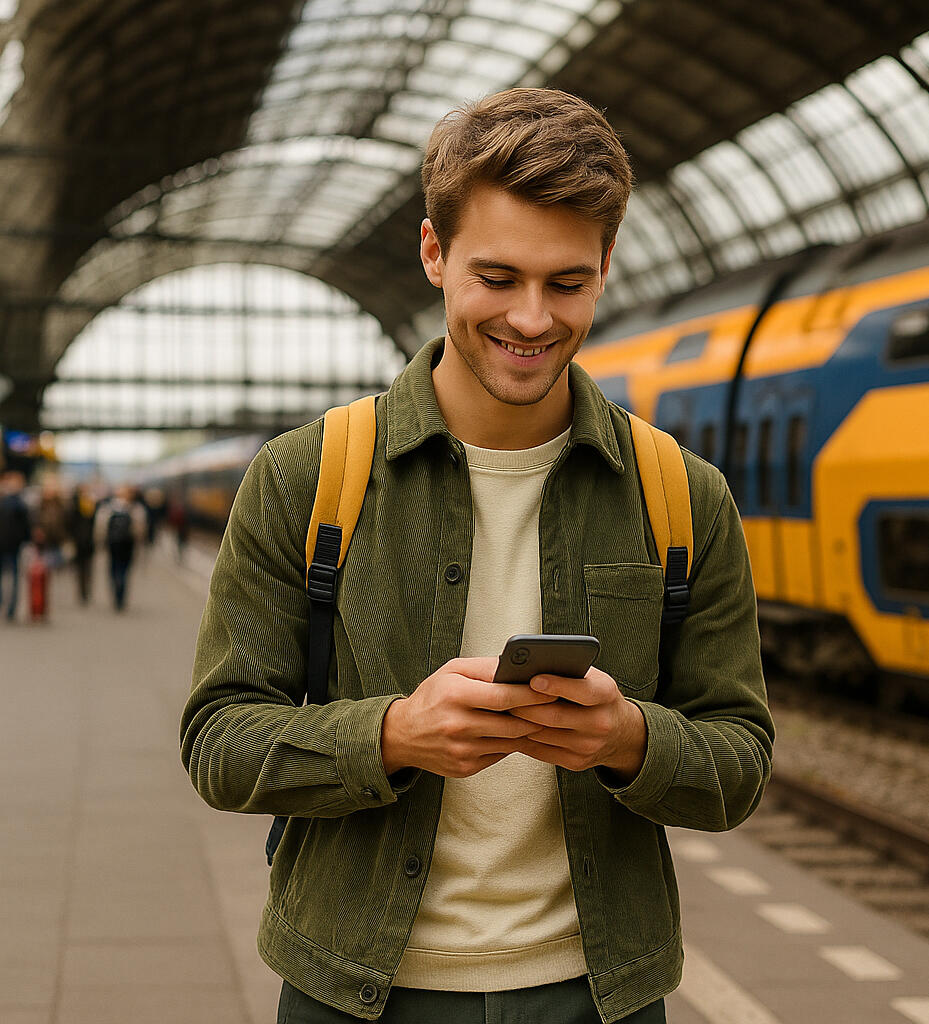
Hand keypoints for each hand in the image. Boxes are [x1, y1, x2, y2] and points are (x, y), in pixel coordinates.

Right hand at [381, 657, 557, 777]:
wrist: (402, 735)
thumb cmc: (432, 697)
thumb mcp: (452, 671)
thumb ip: (484, 668)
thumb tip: (517, 667)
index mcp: (455, 696)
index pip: (503, 696)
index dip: (532, 694)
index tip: (552, 690)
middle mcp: (458, 725)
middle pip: (512, 722)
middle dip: (538, 714)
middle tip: (557, 706)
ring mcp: (462, 750)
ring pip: (510, 741)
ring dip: (529, 730)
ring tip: (544, 718)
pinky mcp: (466, 767)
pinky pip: (500, 754)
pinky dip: (512, 743)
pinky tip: (519, 732)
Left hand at [507, 666, 646, 779]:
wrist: (622, 733)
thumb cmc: (598, 698)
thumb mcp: (593, 677)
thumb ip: (569, 670)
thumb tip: (532, 662)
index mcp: (605, 695)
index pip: (581, 691)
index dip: (556, 685)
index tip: (533, 679)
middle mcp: (600, 723)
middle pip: (554, 716)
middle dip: (525, 706)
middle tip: (502, 695)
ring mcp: (588, 746)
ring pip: (543, 734)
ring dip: (519, 722)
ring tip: (501, 709)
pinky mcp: (576, 762)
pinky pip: (541, 750)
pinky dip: (523, 738)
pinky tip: (511, 726)